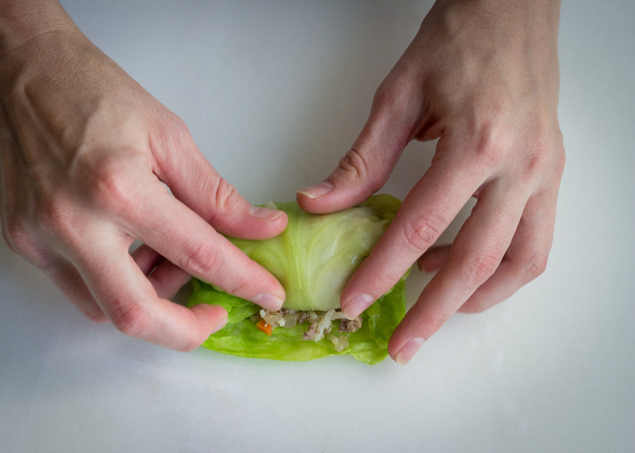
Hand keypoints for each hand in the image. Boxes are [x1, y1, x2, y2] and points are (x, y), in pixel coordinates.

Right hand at [0, 2, 286, 350]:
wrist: (18, 68)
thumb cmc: (91, 89)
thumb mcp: (169, 136)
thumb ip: (216, 195)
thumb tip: (261, 227)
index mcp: (118, 188)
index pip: (196, 254)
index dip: (241, 281)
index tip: (267, 295)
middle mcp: (73, 222)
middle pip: (135, 315)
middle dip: (185, 331)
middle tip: (214, 314)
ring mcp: (40, 237)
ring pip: (103, 308)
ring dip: (150, 297)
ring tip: (169, 255)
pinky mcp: (22, 241)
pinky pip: (77, 287)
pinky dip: (116, 282)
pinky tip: (134, 251)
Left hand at [297, 0, 564, 362]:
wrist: (512, 8)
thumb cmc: (458, 40)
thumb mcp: (398, 97)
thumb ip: (360, 160)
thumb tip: (319, 204)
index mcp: (477, 141)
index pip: (421, 226)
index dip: (383, 270)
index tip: (355, 301)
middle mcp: (521, 165)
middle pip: (476, 261)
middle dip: (433, 311)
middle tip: (401, 345)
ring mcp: (545, 173)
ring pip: (520, 262)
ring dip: (476, 299)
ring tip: (434, 311)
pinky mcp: (552, 174)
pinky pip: (536, 241)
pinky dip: (502, 270)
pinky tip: (466, 270)